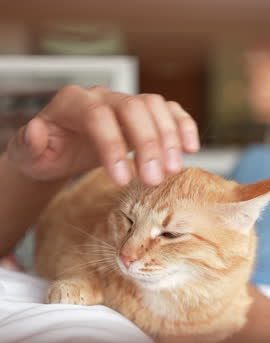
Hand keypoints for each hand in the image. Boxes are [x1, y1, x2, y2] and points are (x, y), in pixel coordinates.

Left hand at [7, 85, 199, 185]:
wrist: (59, 149)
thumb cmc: (45, 154)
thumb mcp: (28, 155)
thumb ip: (28, 145)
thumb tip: (36, 132)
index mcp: (72, 104)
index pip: (99, 116)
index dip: (113, 146)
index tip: (122, 181)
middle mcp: (101, 96)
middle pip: (133, 107)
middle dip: (148, 143)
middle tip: (155, 179)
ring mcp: (123, 102)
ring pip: (154, 105)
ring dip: (169, 137)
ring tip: (173, 170)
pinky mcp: (140, 114)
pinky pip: (167, 110)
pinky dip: (182, 125)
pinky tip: (191, 149)